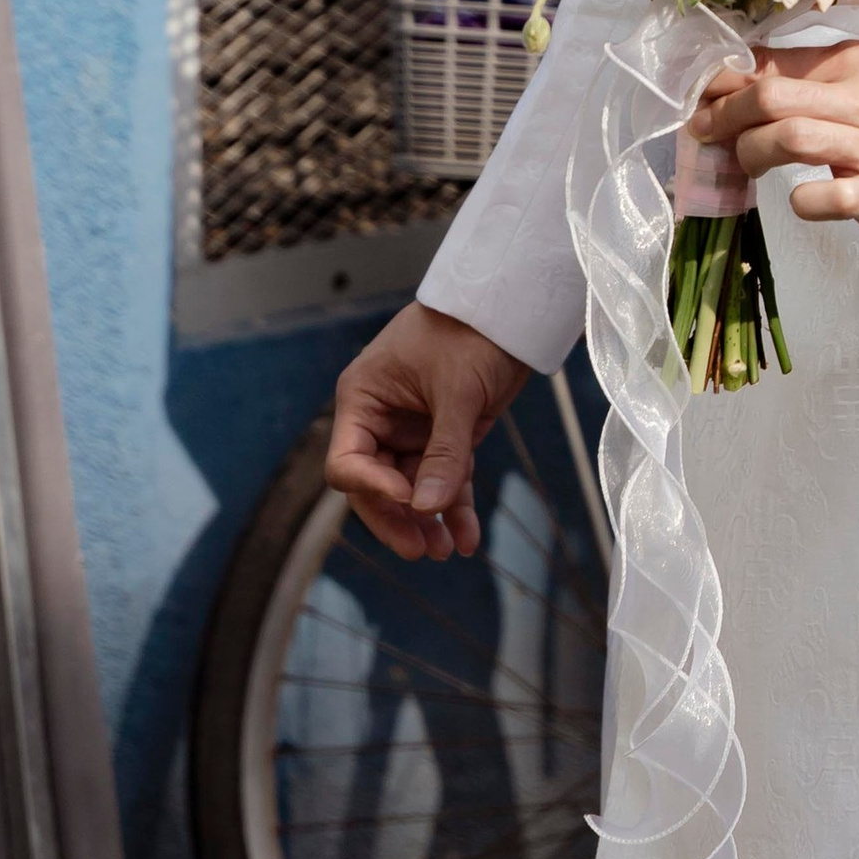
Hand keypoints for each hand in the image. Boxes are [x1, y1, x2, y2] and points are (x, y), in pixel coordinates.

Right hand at [325, 304, 529, 562]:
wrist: (510, 306)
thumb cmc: (471, 330)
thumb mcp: (457, 391)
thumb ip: (444, 453)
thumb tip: (426, 509)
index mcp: (363, 399)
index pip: (348, 463)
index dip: (374, 490)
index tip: (410, 501)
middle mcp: (380, 418)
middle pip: (376, 485)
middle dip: (398, 519)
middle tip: (421, 551)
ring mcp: (413, 428)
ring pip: (412, 488)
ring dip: (428, 520)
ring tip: (445, 552)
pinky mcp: (446, 434)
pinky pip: (444, 478)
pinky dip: (454, 507)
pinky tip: (467, 538)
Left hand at [689, 40, 858, 231]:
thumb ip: (806, 68)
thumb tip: (742, 70)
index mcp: (856, 69)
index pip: (777, 72)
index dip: (728, 87)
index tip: (703, 99)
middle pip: (776, 104)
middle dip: (727, 119)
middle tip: (707, 131)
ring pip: (794, 142)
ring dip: (753, 153)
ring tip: (746, 160)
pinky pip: (831, 201)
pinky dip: (804, 200)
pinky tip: (803, 196)